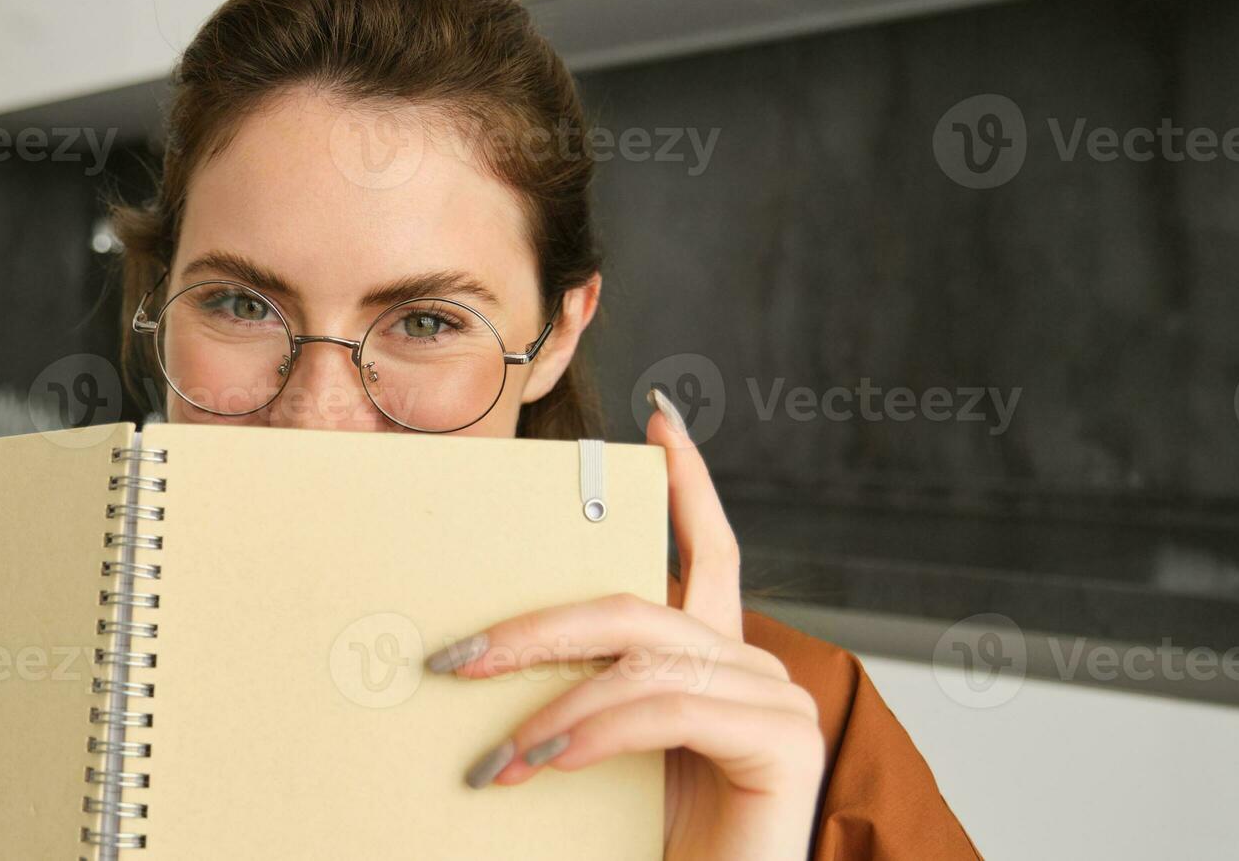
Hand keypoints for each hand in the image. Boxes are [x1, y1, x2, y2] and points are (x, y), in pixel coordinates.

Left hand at [427, 392, 822, 859]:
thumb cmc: (653, 846)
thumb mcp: (600, 761)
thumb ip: (578, 702)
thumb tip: (483, 658)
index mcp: (715, 667)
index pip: (709, 554)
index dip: (689, 483)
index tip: (657, 420)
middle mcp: (755, 672)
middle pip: (638, 608)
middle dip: (535, 629)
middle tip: (454, 660)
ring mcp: (778, 703)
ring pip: (644, 660)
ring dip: (552, 707)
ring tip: (493, 763)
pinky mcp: (785, 742)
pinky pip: (669, 707)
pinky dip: (596, 733)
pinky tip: (549, 765)